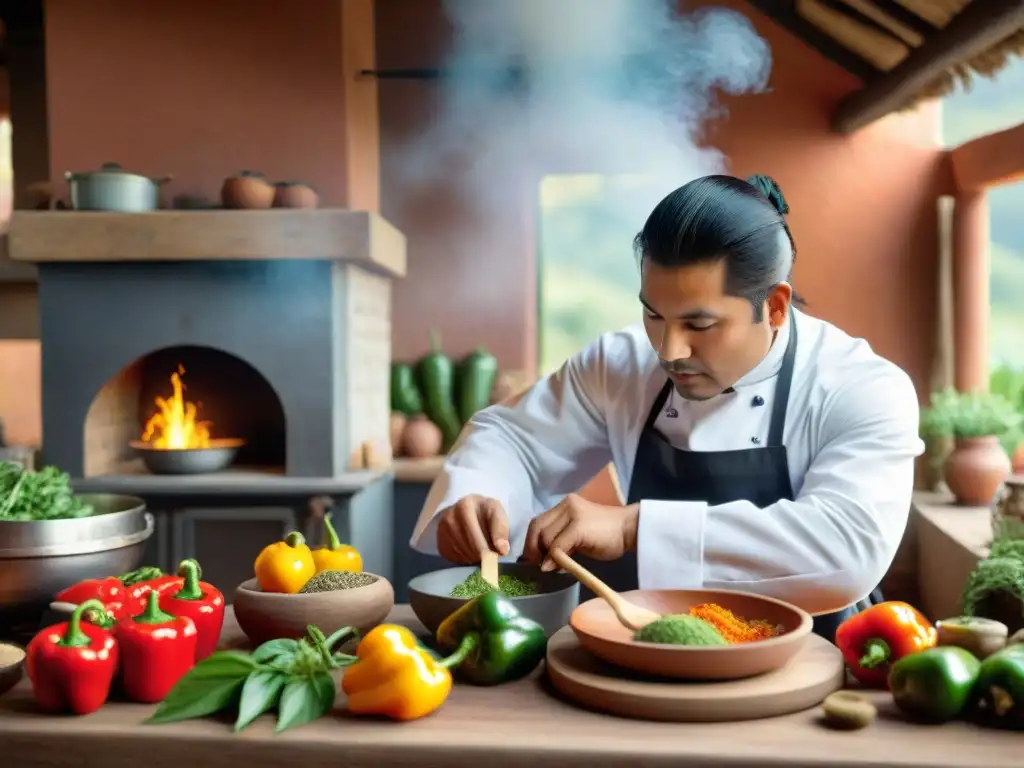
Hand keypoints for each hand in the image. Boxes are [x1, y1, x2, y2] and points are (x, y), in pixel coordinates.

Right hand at [436, 495, 510, 564]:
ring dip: (473, 558)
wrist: (471, 510)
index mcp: (465, 506)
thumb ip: (501, 530)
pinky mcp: (439, 541)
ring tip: (482, 553)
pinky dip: (464, 560)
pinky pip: (452, 557)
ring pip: (460, 553)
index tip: (496, 557)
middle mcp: (449, 516)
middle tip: (492, 558)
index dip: (486, 548)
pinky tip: (471, 553)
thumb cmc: (486, 512)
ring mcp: (441, 529)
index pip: (475, 534)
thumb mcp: (498, 514)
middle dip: (482, 555)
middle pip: (467, 545)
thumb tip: (502, 549)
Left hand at [522, 495, 638, 570]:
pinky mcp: (578, 526)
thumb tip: (542, 561)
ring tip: (553, 567)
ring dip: (545, 556)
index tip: (532, 559)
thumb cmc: (606, 535)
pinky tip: (556, 567)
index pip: (538, 522)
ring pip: (546, 537)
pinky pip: (557, 545)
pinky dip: (554, 558)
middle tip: (537, 565)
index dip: (531, 542)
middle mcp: (565, 505)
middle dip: (532, 549)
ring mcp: (572, 514)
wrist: (630, 529)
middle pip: (537, 527)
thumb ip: (560, 541)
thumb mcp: (577, 536)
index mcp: (564, 505)